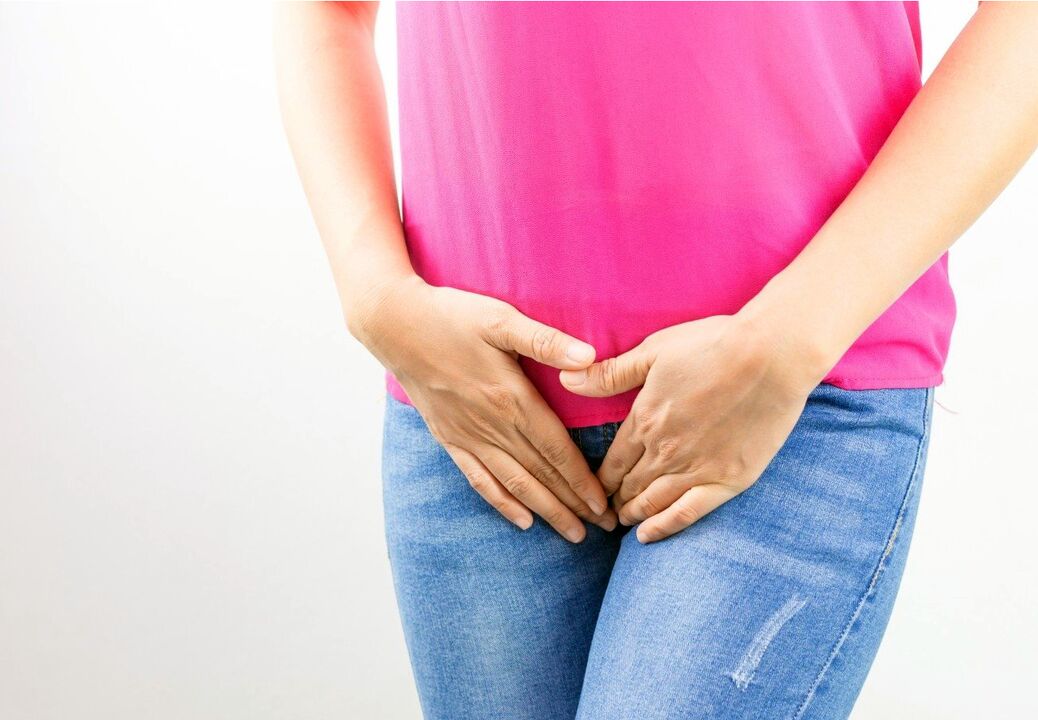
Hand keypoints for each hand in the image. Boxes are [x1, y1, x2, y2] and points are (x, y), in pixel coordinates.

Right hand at [352, 274, 616, 541]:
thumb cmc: (451, 316)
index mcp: (511, 399)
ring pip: (515, 484)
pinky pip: (479, 479)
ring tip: (572, 533)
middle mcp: (492, 426)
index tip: (603, 505)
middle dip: (574, 505)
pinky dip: (502, 503)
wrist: (393, 325)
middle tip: (605, 528)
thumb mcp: (500, 319)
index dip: (582, 480)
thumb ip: (546, 341)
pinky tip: (522, 521)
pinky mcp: (449, 438)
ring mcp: (468, 436)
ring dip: (546, 511)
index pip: (556, 450)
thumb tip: (590, 357)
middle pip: (541, 475)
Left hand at [559, 313, 823, 542]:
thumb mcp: (654, 350)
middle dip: (614, 499)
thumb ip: (609, 373)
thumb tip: (565, 378)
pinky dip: (664, 526)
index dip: (600, 478)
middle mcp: (665, 450)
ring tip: (623, 521)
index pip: (613, 460)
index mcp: (645, 419)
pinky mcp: (728, 479)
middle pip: (630, 484)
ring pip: (653, 501)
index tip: (593, 488)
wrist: (771, 356)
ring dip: (633, 513)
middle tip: (604, 511)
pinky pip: (687, 512)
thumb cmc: (713, 344)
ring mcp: (696, 467)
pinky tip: (647, 536)